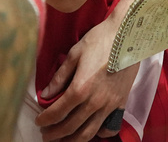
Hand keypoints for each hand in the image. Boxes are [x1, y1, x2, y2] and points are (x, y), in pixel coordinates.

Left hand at [35, 20, 139, 140]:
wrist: (129, 35)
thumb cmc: (100, 40)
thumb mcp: (74, 54)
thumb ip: (59, 77)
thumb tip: (45, 95)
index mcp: (80, 88)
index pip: (57, 113)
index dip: (45, 120)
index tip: (39, 122)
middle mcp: (95, 101)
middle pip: (70, 127)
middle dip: (54, 134)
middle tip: (46, 134)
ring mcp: (109, 105)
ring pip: (88, 133)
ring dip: (72, 140)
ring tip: (62, 139)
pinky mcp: (120, 104)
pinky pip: (107, 127)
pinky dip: (97, 134)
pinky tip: (89, 131)